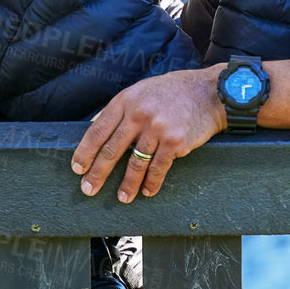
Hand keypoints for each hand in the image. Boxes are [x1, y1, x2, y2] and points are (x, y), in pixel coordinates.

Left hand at [72, 67, 227, 202]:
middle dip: (98, 173)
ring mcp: (157, 129)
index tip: (78, 168)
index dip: (85, 152)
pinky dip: (152, 183)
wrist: (211, 92)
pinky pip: (158, 168)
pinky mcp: (175, 142)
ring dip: (127, 184)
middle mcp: (139, 114)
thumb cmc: (176, 91)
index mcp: (127, 100)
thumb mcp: (143, 91)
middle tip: (89, 189)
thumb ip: (123, 109)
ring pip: (135, 163)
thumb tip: (97, 127)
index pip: (98, 130)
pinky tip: (147, 191)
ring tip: (122, 198)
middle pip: (112, 150)